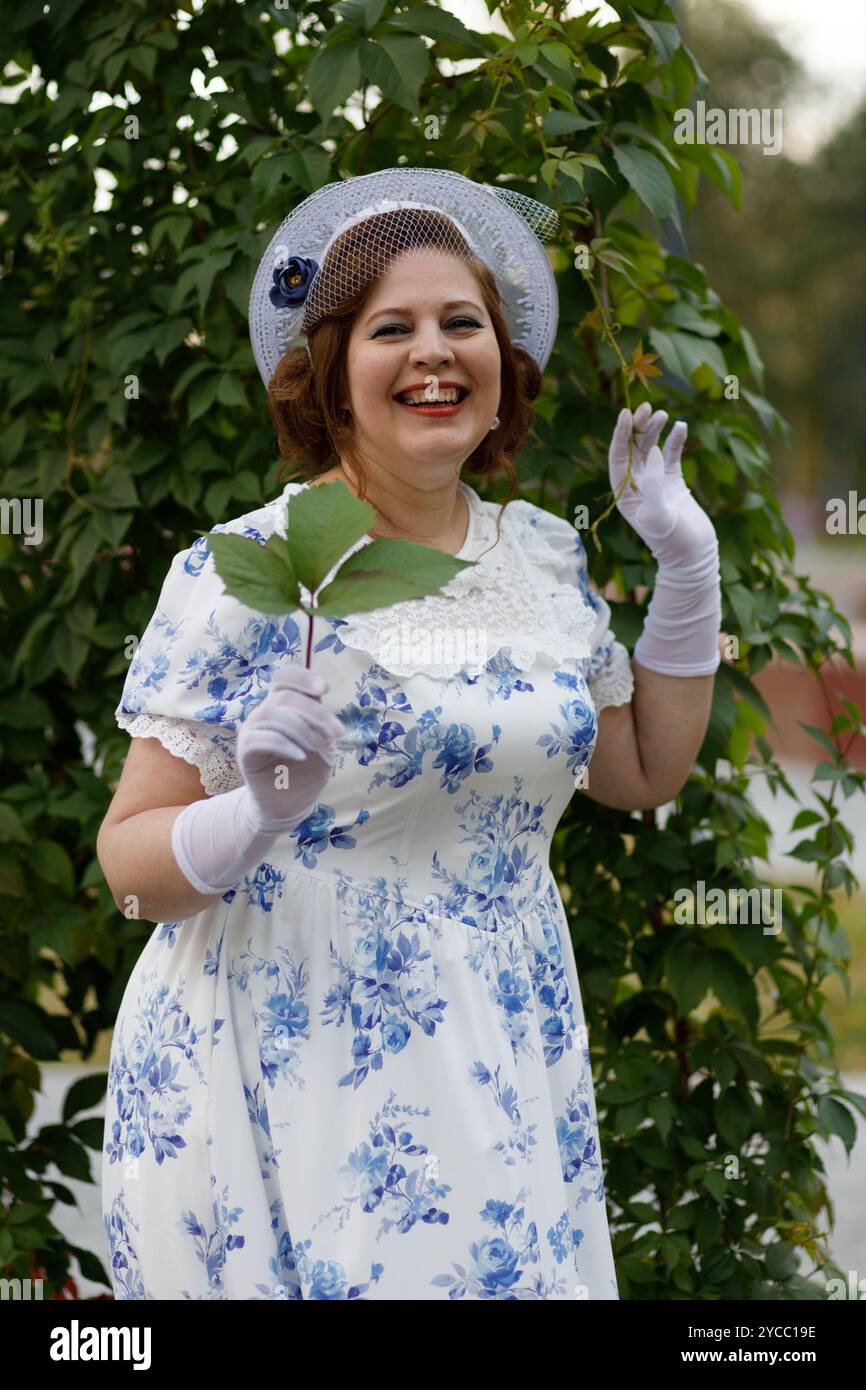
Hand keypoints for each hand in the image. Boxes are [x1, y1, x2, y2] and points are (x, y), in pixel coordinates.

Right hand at [237, 667, 343, 831]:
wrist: (291, 804)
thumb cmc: (307, 770)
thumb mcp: (323, 741)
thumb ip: (320, 720)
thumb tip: (319, 701)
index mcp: (282, 706)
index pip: (284, 677)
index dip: (302, 677)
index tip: (324, 691)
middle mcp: (264, 714)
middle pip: (284, 696)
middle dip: (316, 712)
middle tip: (337, 733)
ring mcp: (252, 731)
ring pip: (270, 713)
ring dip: (301, 729)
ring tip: (317, 748)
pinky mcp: (245, 753)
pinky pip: (258, 739)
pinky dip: (283, 744)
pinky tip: (301, 756)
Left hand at [608, 403, 716, 566]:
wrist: (694, 556)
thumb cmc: (673, 541)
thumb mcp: (659, 515)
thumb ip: (653, 485)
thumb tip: (654, 452)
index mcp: (625, 493)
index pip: (618, 457)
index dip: (619, 435)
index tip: (625, 413)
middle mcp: (637, 484)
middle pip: (633, 448)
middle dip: (638, 427)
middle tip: (647, 408)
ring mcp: (656, 481)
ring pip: (652, 448)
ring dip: (656, 430)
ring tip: (664, 415)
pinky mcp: (674, 481)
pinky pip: (672, 454)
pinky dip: (676, 440)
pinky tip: (681, 427)